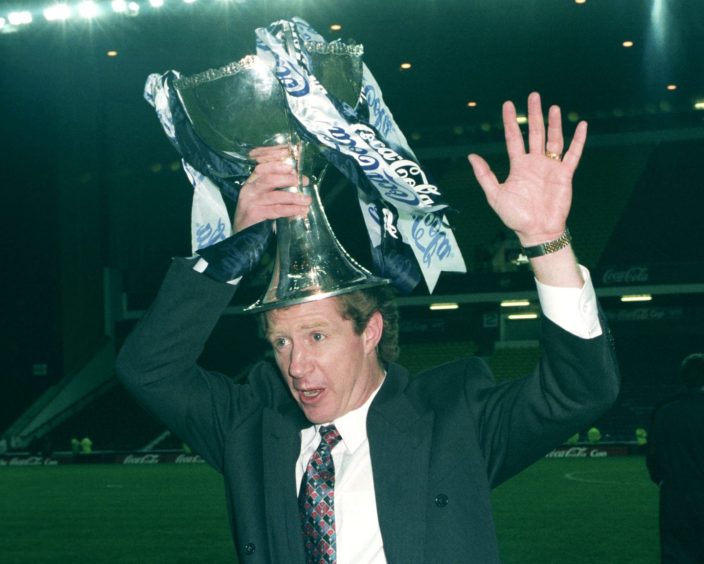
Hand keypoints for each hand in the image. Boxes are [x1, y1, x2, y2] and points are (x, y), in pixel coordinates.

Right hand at [233, 146, 311, 232]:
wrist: (241, 236)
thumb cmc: (256, 215)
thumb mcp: (263, 198)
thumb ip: (276, 189)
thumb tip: (299, 181)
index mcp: (251, 182)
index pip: (263, 166)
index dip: (278, 163)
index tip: (293, 163)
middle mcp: (249, 189)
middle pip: (269, 178)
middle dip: (289, 178)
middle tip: (303, 181)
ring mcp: (250, 202)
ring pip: (274, 195)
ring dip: (293, 197)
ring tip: (307, 200)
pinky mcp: (254, 214)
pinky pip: (276, 210)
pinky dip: (290, 210)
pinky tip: (300, 211)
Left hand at [468, 92, 586, 247]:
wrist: (536, 231)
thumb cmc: (515, 216)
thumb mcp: (494, 195)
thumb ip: (485, 175)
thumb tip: (472, 156)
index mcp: (518, 166)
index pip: (513, 138)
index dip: (510, 121)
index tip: (508, 104)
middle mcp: (534, 163)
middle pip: (534, 133)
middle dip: (533, 114)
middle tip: (533, 96)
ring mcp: (550, 167)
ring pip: (553, 139)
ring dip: (553, 123)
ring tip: (553, 107)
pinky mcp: (564, 174)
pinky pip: (573, 154)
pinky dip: (578, 140)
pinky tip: (581, 126)